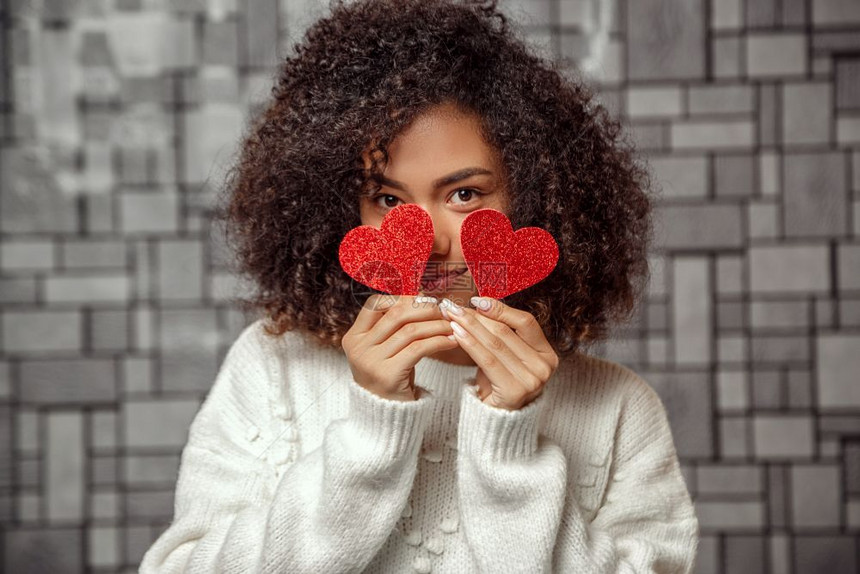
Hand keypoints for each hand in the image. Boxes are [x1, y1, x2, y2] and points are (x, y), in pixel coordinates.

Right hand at [343, 294, 456, 400]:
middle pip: (396, 314)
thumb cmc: (390, 376)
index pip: (376, 304)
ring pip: (410, 331)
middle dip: (425, 309)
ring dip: (436, 325)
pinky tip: (451, 341)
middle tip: (444, 310)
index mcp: (353, 337)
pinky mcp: (388, 375)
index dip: (402, 297)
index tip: (424, 299)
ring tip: (452, 326)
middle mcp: (358, 348)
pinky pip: (419, 348)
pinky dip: (438, 341)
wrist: (386, 416)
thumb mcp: (384, 349)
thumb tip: (419, 295)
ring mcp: (370, 362)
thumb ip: (393, 326)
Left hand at [441, 297, 559, 409]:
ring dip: (470, 326)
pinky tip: (456, 333)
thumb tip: (476, 306)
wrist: (497, 424)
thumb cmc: (499, 387)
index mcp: (547, 354)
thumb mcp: (505, 358)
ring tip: (451, 316)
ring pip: (495, 343)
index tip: (477, 300)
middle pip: (507, 331)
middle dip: (477, 316)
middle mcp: (545, 366)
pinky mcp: (515, 390)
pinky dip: (470, 343)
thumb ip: (500, 336)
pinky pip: (487, 360)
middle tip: (454, 305)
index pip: (526, 322)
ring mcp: (533, 380)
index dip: (501, 308)